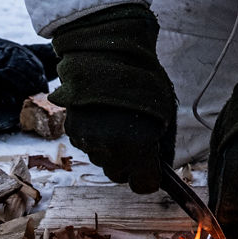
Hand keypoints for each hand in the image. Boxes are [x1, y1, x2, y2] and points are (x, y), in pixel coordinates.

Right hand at [50, 3, 175, 192]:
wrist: (106, 53)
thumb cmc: (142, 80)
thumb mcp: (166, 113)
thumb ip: (162, 147)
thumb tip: (162, 167)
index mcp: (136, 147)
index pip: (143, 185)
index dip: (150, 176)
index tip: (153, 166)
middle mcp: (109, 150)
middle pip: (119, 174)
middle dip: (129, 163)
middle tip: (137, 139)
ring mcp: (87, 140)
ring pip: (102, 159)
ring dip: (110, 149)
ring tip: (118, 120)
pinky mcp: (71, 130)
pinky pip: (88, 144)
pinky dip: (95, 136)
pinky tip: (102, 115)